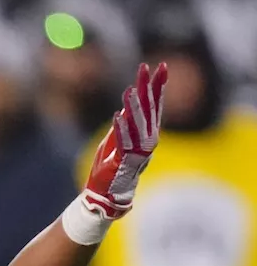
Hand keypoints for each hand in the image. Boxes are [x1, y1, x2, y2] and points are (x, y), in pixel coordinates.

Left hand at [80, 62, 167, 219]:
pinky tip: (118, 115)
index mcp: (143, 136)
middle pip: (149, 111)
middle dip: (149, 89)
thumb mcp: (115, 142)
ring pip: (138, 125)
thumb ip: (123, 127)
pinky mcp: (123, 163)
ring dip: (134, 107)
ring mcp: (135, 153)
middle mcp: (144, 142)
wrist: (104, 198)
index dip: (157, 87)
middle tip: (148, 68)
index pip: (153, 107)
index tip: (160, 67)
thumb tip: (125, 108)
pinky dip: (121, 129)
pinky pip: (123, 143)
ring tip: (130, 89)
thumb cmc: (109, 170)